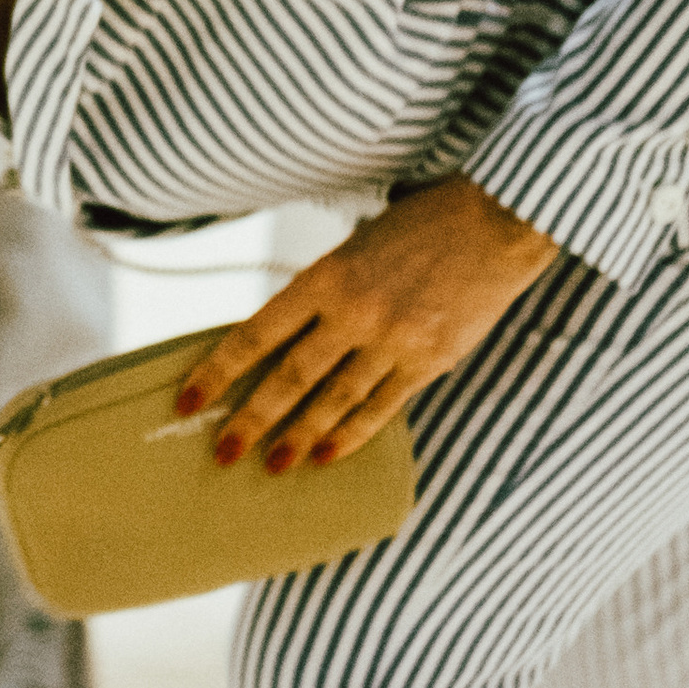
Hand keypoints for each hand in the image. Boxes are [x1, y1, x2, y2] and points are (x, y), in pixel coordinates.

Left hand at [174, 177, 558, 469]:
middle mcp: (355, 313)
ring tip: (272, 465)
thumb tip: (280, 336)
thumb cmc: (422, 226)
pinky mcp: (429, 361)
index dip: (217, 372)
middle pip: (289, 379)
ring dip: (298, 436)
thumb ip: (322, 290)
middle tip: (223, 452)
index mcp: (326, 276)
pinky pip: (380, 407)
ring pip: (332, 401)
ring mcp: (393, 341)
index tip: (189, 401)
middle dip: (251, 420)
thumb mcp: (356, 244)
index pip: (255, 335)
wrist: (498, 222)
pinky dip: (350, 434)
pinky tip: (326, 454)